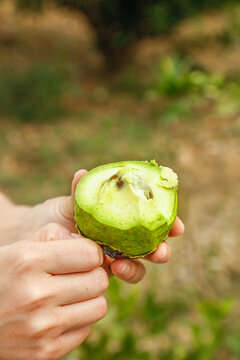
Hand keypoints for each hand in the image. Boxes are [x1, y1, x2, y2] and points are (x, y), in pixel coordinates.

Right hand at [0, 223, 107, 359]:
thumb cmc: (1, 277)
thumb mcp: (18, 249)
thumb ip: (54, 237)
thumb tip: (90, 246)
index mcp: (29, 261)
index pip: (90, 254)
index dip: (92, 252)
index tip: (83, 255)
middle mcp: (37, 295)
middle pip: (99, 280)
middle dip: (92, 274)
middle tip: (77, 275)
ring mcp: (42, 327)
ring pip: (99, 306)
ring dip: (89, 299)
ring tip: (70, 295)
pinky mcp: (45, 352)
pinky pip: (85, 331)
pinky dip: (76, 322)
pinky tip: (57, 315)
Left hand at [14, 169, 183, 284]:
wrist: (32, 238)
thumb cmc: (53, 216)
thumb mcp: (67, 204)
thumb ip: (80, 193)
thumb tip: (82, 174)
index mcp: (122, 219)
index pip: (151, 220)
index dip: (168, 223)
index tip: (177, 227)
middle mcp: (122, 240)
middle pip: (152, 247)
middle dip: (161, 250)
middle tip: (159, 251)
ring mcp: (112, 259)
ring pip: (137, 267)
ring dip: (138, 268)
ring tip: (123, 266)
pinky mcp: (99, 274)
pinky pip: (117, 277)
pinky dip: (119, 273)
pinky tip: (108, 269)